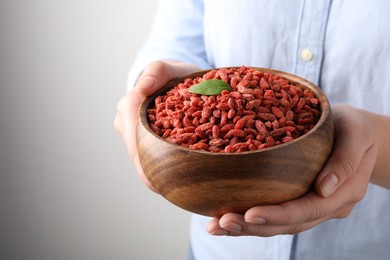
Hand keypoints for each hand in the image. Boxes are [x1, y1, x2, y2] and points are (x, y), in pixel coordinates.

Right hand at [114, 61, 199, 191]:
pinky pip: (151, 156)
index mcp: (130, 105)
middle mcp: (127, 122)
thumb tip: (143, 88)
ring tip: (171, 190)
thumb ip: (157, 71)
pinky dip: (161, 167)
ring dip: (154, 172)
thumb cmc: (174, 73)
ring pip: (142, 157)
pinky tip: (173, 181)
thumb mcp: (169, 67)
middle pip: (135, 152)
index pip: (132, 133)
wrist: (178, 79)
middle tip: (166, 190)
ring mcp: (134, 133)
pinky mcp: (145, 140)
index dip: (142, 156)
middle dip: (148, 171)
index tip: (155, 176)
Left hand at [207, 104, 378, 235]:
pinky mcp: (298, 198)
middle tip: (221, 224)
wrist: (355, 133)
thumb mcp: (357, 134)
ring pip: (278, 223)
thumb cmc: (355, 128)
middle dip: (253, 226)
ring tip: (216, 226)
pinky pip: (274, 211)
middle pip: (287, 223)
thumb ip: (346, 160)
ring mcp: (311, 204)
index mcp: (343, 193)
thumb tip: (324, 189)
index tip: (250, 214)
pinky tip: (225, 216)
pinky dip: (249, 217)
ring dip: (246, 227)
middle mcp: (326, 205)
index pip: (308, 210)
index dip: (278, 215)